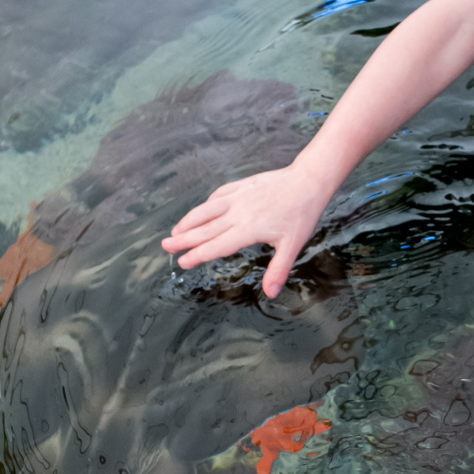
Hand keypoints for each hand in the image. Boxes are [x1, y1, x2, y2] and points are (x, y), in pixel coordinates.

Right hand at [161, 164, 331, 298]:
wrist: (307, 180)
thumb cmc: (302, 213)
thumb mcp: (293, 245)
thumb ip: (278, 269)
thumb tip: (270, 293)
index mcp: (248, 229)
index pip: (216, 245)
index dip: (197, 255)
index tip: (183, 262)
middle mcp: (238, 213)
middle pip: (204, 228)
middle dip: (183, 239)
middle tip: (165, 246)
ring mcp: (238, 197)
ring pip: (207, 210)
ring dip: (189, 220)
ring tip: (175, 230)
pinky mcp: (242, 185)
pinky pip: (218, 195)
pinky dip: (206, 204)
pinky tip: (201, 210)